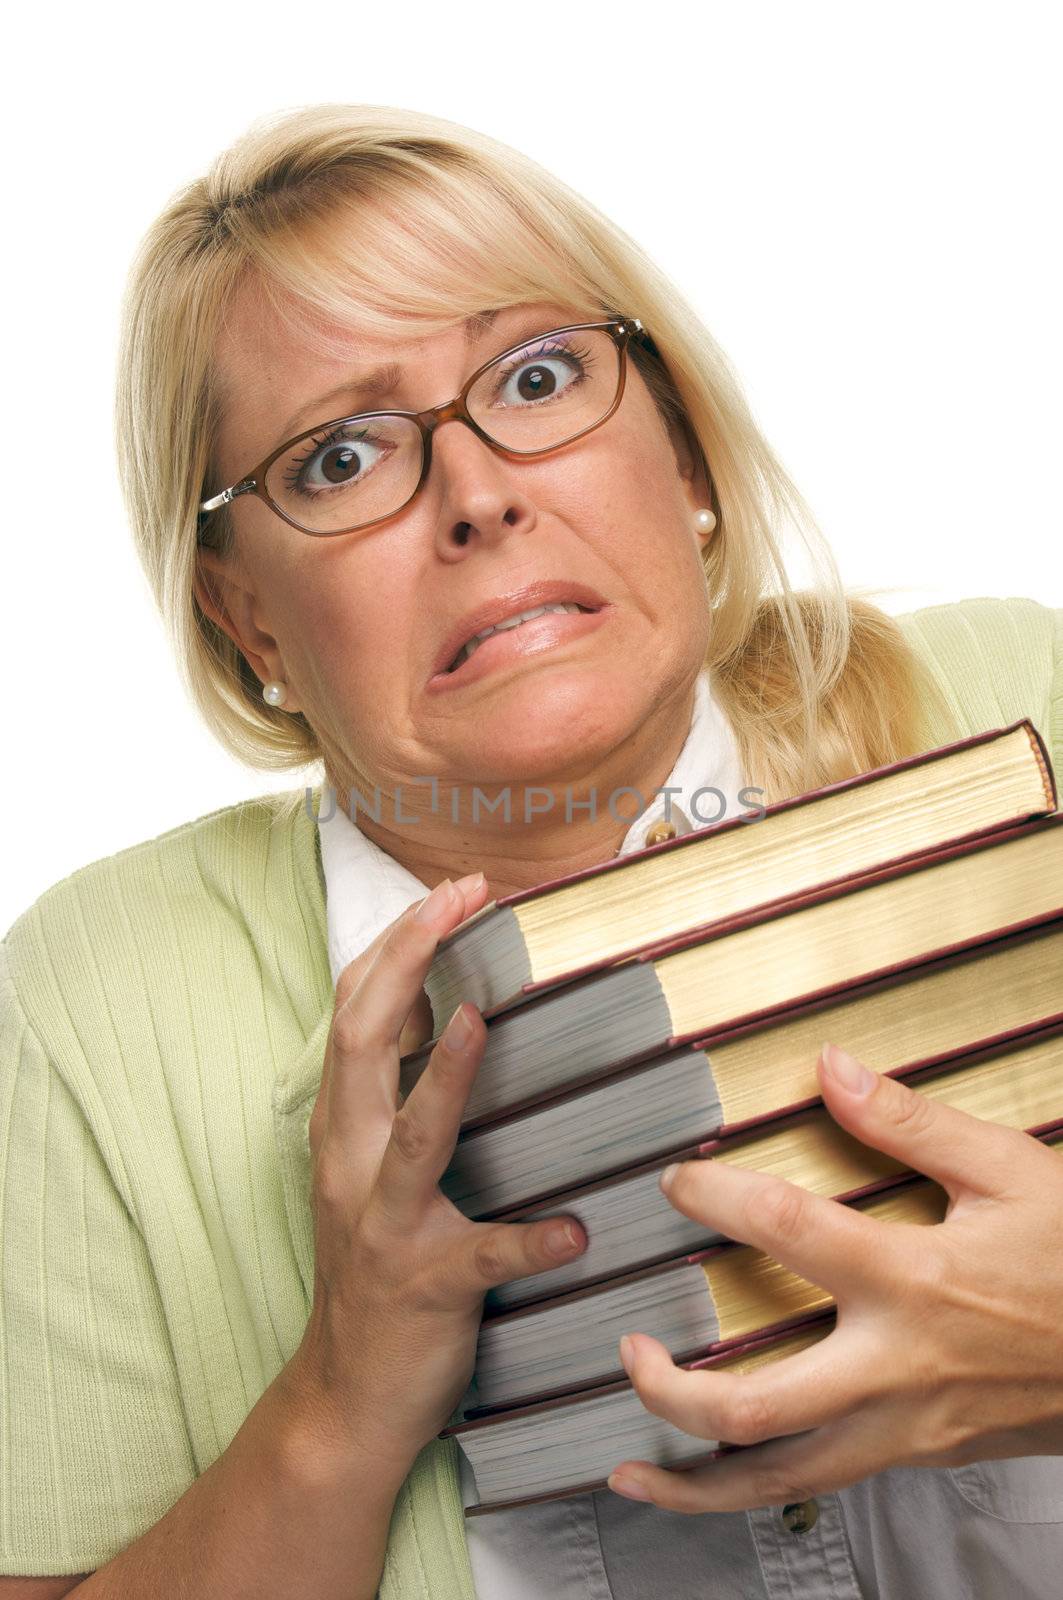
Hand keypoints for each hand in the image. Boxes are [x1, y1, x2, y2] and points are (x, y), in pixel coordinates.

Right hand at [283, 873, 586, 1485]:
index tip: (449, 889)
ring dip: (443, 1080)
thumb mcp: (366, 1165)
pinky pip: (479, 1256)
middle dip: (405, 962)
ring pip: (408, 1143)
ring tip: (481, 1022)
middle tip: (457, 899)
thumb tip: (444, 1004)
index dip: (395, 943)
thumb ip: (393, 1091)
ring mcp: (385, 1226)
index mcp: (342, 1125)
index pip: (353, 1010)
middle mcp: (350, 1163)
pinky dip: (525, 1239)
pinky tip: (570, 1230)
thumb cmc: (373, 1263)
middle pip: (361, 1044)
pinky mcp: (428, 1286)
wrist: (346, 1394)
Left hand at [606, 1040, 1062, 1511]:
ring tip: (628, 1469)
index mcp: (912, 1280)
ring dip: (693, 1481)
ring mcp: (903, 1427)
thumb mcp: (1009, 1171)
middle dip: (667, 1385)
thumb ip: (909, 1121)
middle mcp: (893, 1367)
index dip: (713, 1195)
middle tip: (628, 1344)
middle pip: (750, 1403)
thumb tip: (834, 1068)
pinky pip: (819, 1487)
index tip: (677, 1181)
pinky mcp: (917, 1455)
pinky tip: (716, 1479)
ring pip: (777, 1480)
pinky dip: (754, 1491)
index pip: (782, 1229)